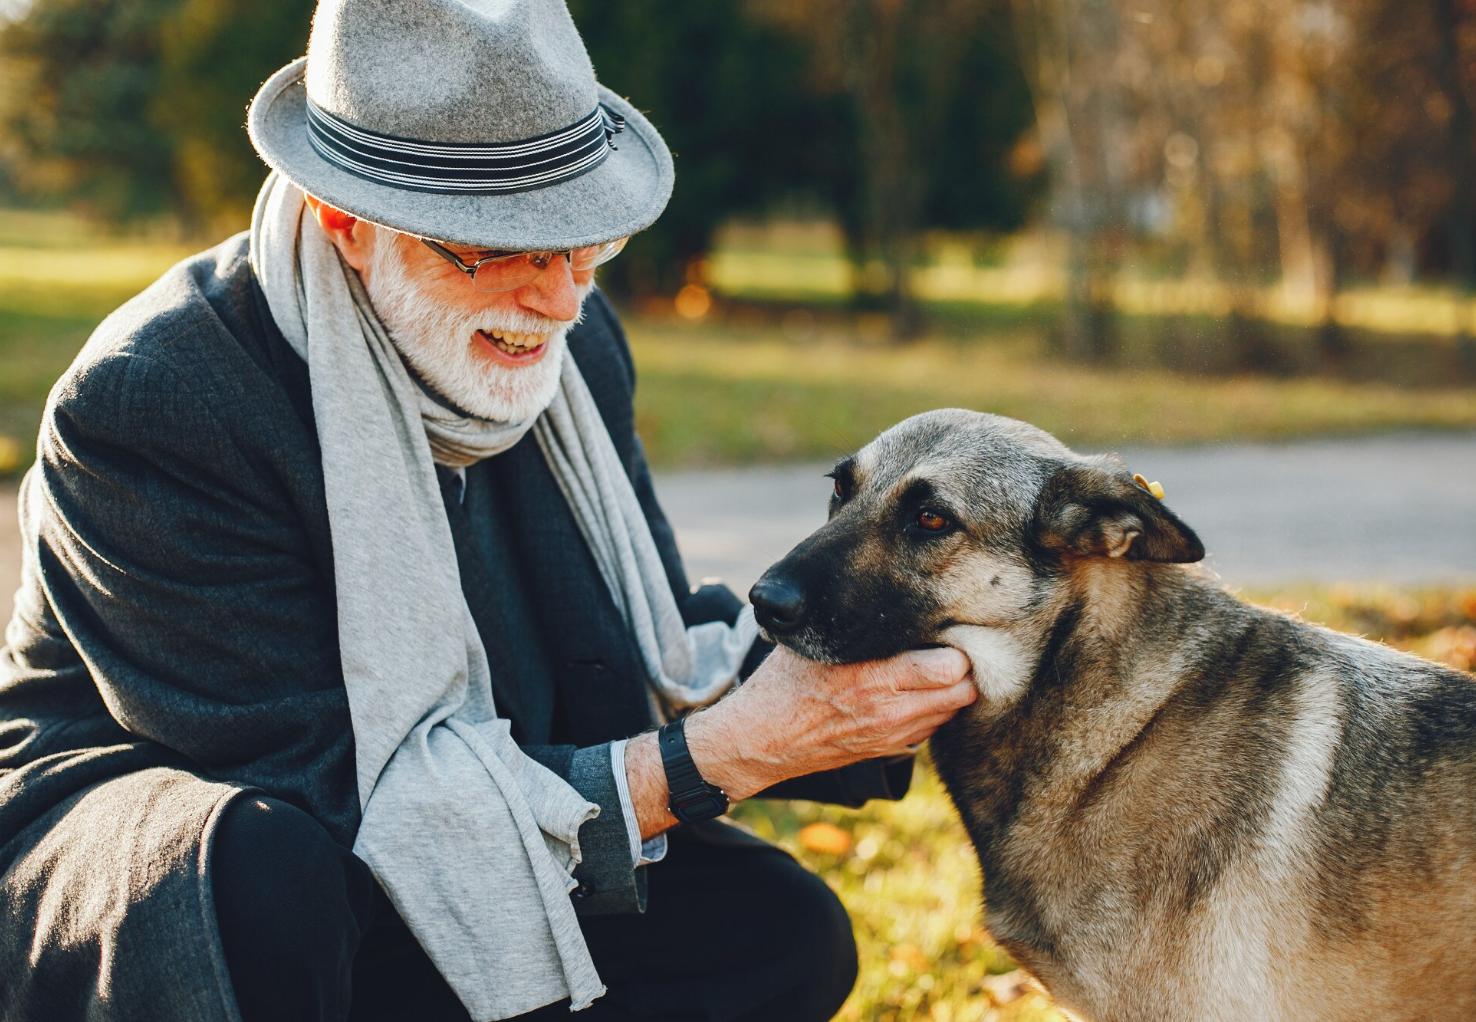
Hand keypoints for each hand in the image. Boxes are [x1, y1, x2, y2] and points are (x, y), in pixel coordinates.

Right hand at [684, 644, 975, 800]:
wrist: (761, 738)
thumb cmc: (784, 682)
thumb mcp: (815, 641)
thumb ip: (854, 622)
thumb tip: (884, 586)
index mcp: (875, 676)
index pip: (950, 666)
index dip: (956, 645)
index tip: (945, 629)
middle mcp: (891, 710)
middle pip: (962, 690)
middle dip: (962, 668)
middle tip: (948, 647)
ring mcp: (892, 734)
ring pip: (953, 711)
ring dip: (951, 690)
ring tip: (933, 669)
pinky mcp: (888, 751)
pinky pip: (932, 729)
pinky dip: (933, 711)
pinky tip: (914, 694)